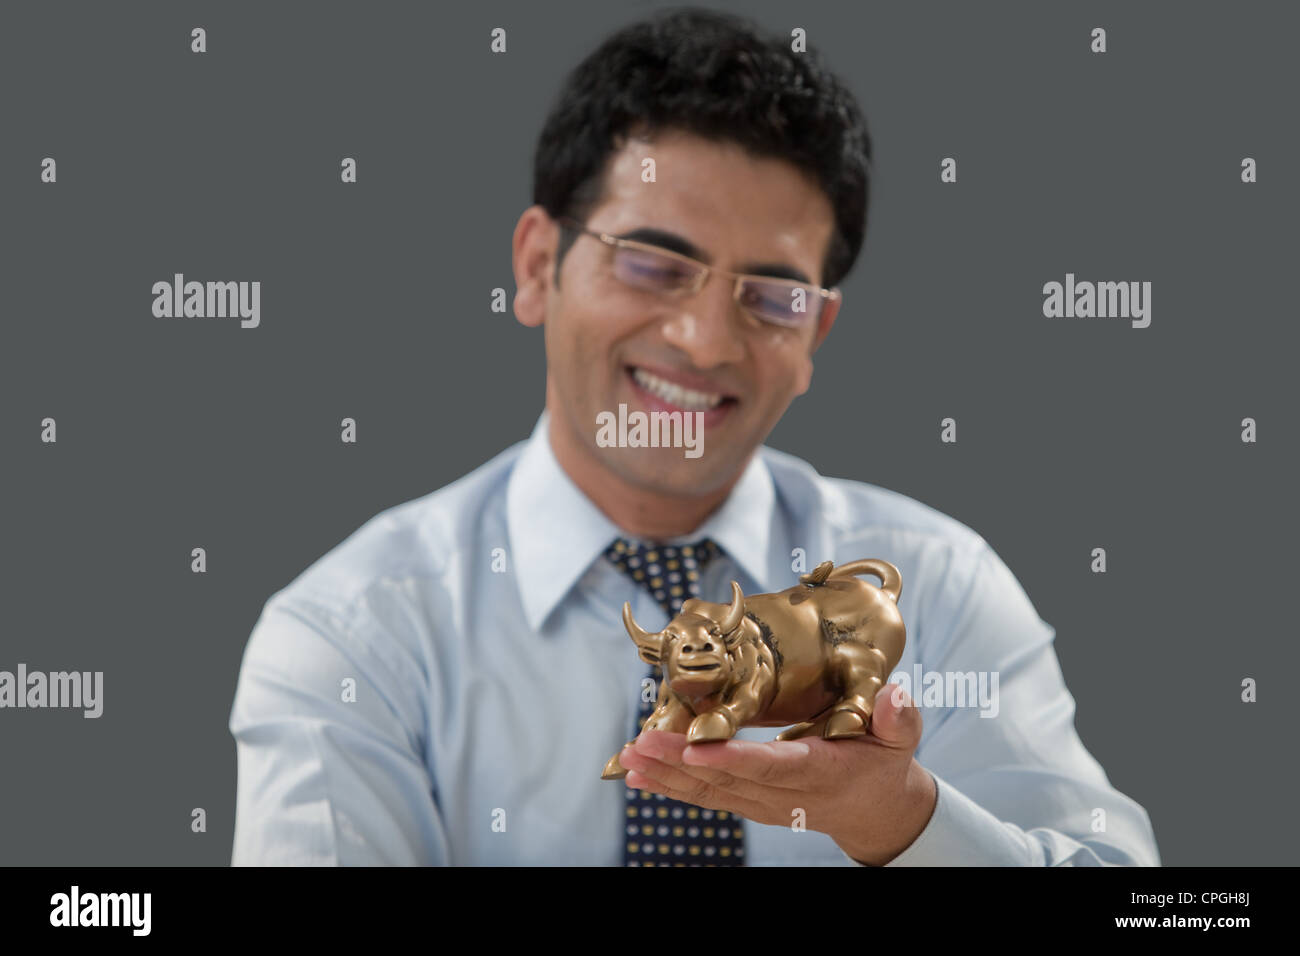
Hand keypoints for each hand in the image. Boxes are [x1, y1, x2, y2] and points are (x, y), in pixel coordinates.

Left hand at [618, 683, 937, 865]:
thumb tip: (896, 695)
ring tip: (629, 756)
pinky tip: (637, 774)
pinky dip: (670, 786)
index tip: (697, 749)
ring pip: (709, 790)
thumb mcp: (901, 736)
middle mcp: (786, 793)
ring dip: (666, 774)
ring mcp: (763, 803)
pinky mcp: (750, 802)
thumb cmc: (884, 760)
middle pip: (727, 779)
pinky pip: (706, 795)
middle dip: (680, 762)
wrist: (875, 808)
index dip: (733, 760)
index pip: (772, 767)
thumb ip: (899, 717)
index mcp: (820, 772)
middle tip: (640, 745)